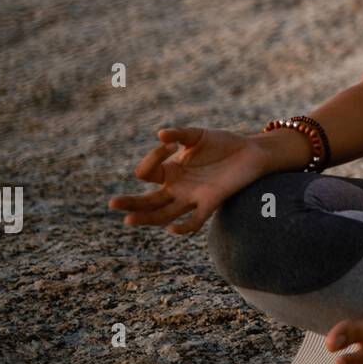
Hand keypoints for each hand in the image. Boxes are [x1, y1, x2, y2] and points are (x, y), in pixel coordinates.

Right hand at [109, 126, 269, 235]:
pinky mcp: (210, 202)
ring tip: (128, 219)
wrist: (250, 152)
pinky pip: (195, 221)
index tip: (169, 144)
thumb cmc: (222, 143)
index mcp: (170, 171)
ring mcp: (192, 197)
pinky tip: (171, 228)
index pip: (147, 173)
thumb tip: (160, 136)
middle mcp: (177, 187)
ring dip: (147, 218)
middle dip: (130, 203)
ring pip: (163, 214)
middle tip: (113, 203)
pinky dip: (184, 227)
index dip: (152, 159)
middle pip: (147, 201)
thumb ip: (179, 135)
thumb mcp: (197, 135)